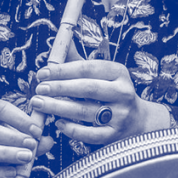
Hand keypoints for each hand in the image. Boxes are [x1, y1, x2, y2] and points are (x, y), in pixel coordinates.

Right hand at [0, 99, 48, 177]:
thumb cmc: (1, 137)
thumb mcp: (16, 131)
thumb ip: (32, 136)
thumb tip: (48, 141)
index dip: (19, 119)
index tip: (37, 130)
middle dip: (11, 138)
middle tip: (31, 145)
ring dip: (5, 155)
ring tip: (25, 159)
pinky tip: (12, 173)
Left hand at [30, 46, 170, 144]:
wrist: (138, 120)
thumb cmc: (112, 91)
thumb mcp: (102, 74)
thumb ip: (79, 61)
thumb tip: (61, 43)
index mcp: (118, 72)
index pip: (87, 68)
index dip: (62, 70)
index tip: (42, 73)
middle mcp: (122, 92)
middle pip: (87, 88)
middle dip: (59, 88)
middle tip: (39, 89)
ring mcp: (120, 115)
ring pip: (86, 111)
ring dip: (58, 107)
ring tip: (39, 104)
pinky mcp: (114, 134)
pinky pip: (90, 134)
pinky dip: (72, 129)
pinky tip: (58, 124)